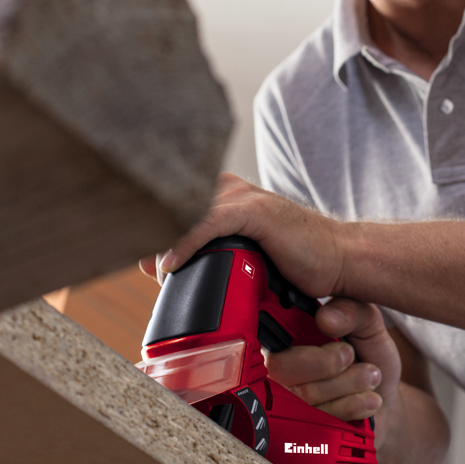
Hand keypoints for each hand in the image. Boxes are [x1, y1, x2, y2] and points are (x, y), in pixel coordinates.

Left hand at [139, 173, 347, 297]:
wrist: (341, 258)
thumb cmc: (300, 259)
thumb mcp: (250, 254)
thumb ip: (219, 254)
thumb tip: (177, 272)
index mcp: (231, 197)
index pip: (180, 202)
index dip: (155, 225)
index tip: (129, 247)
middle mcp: (235, 191)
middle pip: (178, 201)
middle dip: (149, 226)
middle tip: (124, 253)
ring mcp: (246, 199)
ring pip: (189, 210)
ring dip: (160, 236)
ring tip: (137, 260)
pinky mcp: (257, 213)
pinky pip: (209, 224)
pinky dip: (185, 245)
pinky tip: (167, 263)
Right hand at [267, 297, 402, 448]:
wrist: (384, 396)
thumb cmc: (369, 355)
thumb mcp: (369, 325)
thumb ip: (352, 311)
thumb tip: (325, 317)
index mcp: (290, 334)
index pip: (271, 335)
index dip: (296, 338)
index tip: (338, 342)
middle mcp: (280, 367)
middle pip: (281, 368)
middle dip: (326, 364)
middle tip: (352, 356)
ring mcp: (288, 401)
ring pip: (303, 396)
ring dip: (347, 384)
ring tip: (371, 376)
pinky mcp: (301, 430)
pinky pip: (316, 421)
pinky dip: (350, 407)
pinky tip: (369, 399)